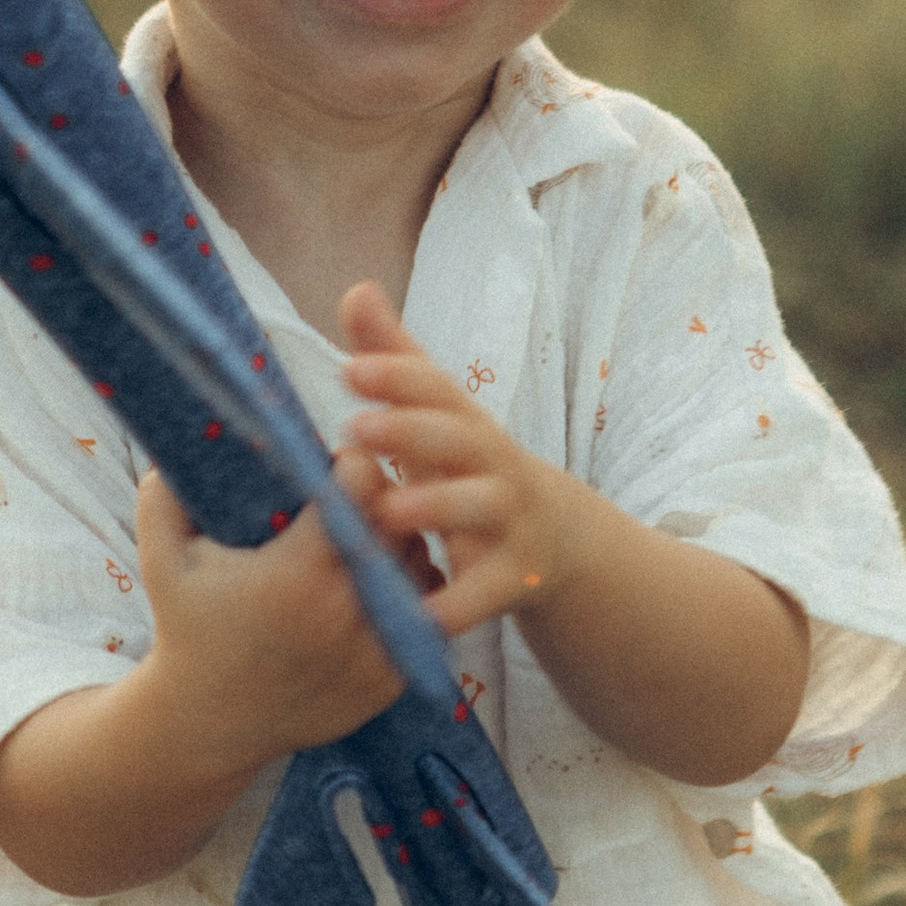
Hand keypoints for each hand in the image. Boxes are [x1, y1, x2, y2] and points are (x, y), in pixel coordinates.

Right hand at [132, 459, 406, 778]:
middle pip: (400, 521)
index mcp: (298, 573)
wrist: (209, 724)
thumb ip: (166, 492)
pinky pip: (424, 616)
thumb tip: (195, 430)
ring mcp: (374, 651)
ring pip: (420, 567)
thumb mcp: (163, 557)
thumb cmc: (187, 628)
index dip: (353, 464)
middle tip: (355, 495)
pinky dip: (407, 593)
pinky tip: (378, 582)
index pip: (363, 485)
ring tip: (367, 538)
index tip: (333, 465)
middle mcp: (345, 612)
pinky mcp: (390, 681)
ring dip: (400, 544)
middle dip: (382, 499)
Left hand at [337, 281, 578, 643]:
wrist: (556, 538)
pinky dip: (456, 606)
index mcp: (465, 422)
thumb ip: (395, 357)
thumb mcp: (438, 414)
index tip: (349, 370)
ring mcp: (509, 520)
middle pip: (458, 440)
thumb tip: (356, 288)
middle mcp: (492, 463)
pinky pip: (486, 592)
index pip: (435, 389)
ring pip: (476, 510)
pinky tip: (420, 617)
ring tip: (386, 513)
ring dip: (435, 509)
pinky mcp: (515, 577)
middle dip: (410, 433)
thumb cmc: (471, 464)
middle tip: (356, 430)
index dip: (396, 378)